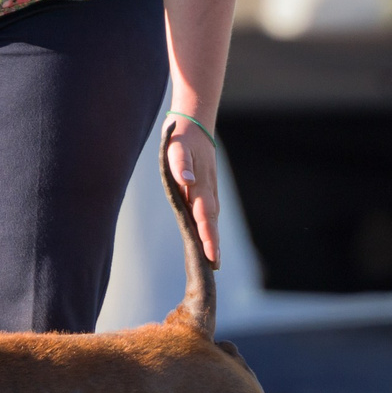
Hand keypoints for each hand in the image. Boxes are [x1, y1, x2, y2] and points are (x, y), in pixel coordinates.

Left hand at [163, 117, 222, 264]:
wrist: (195, 126)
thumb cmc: (181, 139)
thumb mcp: (176, 149)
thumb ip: (181, 166)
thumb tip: (186, 182)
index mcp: (199, 186)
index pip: (204, 216)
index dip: (208, 235)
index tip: (211, 254)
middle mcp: (206, 191)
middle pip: (211, 222)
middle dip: (213, 244)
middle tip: (215, 266)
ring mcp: (208, 191)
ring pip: (212, 219)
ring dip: (213, 238)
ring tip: (214, 261)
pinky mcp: (206, 190)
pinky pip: (209, 213)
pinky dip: (210, 227)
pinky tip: (209, 240)